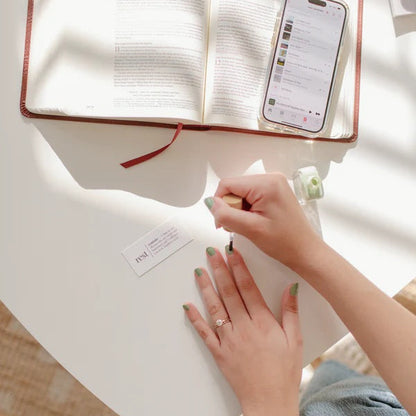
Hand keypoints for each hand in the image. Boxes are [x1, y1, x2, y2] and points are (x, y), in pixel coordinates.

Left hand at [183, 247, 301, 415]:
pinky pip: (205, 332)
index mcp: (262, 322)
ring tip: (199, 270)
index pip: (248, 287)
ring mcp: (229, 339)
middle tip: (212, 253)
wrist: (269, 402)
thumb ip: (291, 312)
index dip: (239, 267)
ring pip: (215, 307)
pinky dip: (195, 318)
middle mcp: (243, 327)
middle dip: (220, 270)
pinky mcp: (219, 352)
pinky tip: (188, 305)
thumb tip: (290, 287)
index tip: (232, 252)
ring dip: (206, 287)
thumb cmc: (284, 372)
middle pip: (229, 292)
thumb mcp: (295, 340)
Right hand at [205, 173, 321, 268]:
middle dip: (231, 207)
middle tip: (240, 226)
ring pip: (241, 192)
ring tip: (249, 225)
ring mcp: (274, 184)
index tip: (225, 222)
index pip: (228, 184)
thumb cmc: (284, 242)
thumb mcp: (250, 229)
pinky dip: (247, 209)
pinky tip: (254, 221)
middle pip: (234, 187)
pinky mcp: (274, 191)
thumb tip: (210, 203)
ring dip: (239, 209)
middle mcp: (271, 178)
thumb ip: (226, 214)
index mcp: (266, 183)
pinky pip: (251, 195)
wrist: (305, 251)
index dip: (220, 203)